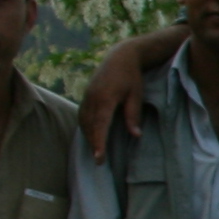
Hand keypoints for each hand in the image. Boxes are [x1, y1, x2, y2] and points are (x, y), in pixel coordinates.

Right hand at [77, 32, 174, 158]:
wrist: (120, 57)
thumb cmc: (131, 77)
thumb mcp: (136, 95)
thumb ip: (133, 115)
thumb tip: (135, 135)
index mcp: (105, 98)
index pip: (100, 125)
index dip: (99, 142)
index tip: (99, 157)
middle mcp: (92, 98)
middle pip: (89, 126)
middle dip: (93, 144)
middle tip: (99, 161)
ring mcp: (87, 96)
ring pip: (83, 121)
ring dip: (88, 136)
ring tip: (96, 151)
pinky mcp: (86, 95)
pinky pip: (82, 115)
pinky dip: (85, 127)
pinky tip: (91, 135)